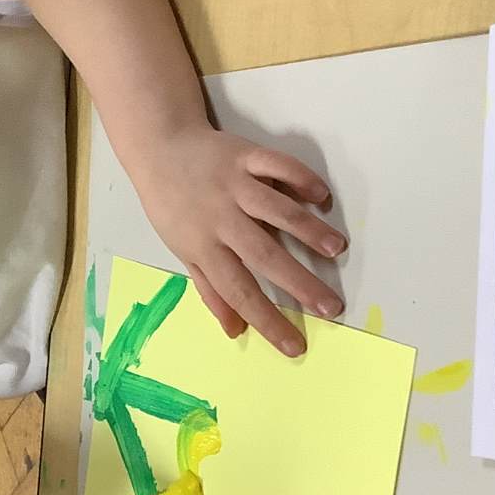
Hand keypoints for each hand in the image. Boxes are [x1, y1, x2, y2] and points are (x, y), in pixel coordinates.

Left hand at [130, 122, 346, 354]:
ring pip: (276, 210)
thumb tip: (235, 330)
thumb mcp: (183, 251)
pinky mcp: (244, 155)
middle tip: (332, 306)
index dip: (268, 321)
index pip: (239, 293)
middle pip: (264, 256)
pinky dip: (301, 179)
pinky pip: (277, 166)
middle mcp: (220, 219)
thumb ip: (211, 290)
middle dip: (300, 284)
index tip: (296, 346)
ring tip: (337, 249)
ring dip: (309, 229)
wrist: (158, 148)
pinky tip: (321, 196)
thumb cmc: (172, 206)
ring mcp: (233, 185)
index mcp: (203, 248)